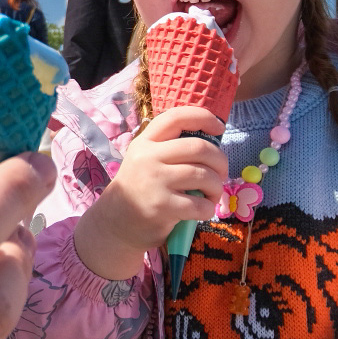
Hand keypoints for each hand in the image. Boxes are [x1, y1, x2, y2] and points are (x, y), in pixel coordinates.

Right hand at [72, 105, 225, 281]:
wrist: (116, 221)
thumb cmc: (140, 187)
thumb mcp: (145, 158)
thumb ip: (169, 147)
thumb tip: (211, 141)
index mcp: (146, 141)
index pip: (176, 117)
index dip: (203, 117)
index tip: (219, 127)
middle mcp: (148, 157)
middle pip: (199, 147)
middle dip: (220, 160)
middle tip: (221, 173)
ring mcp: (155, 181)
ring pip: (204, 175)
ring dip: (217, 186)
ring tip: (213, 194)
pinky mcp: (162, 206)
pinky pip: (200, 204)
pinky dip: (209, 208)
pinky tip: (203, 210)